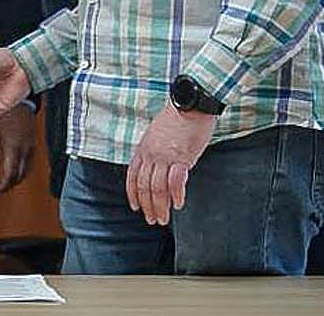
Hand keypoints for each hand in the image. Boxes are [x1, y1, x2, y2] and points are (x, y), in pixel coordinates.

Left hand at [0, 103, 35, 191]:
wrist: (20, 102)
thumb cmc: (4, 114)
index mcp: (13, 148)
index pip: (10, 174)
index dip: (4, 185)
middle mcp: (25, 150)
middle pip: (20, 175)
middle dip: (10, 184)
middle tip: (1, 188)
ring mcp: (31, 147)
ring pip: (27, 170)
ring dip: (17, 178)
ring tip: (7, 181)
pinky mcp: (33, 143)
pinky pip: (30, 162)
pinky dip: (23, 170)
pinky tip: (16, 169)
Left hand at [125, 102, 215, 225]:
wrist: (190, 104)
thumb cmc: (177, 119)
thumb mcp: (156, 135)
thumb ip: (153, 151)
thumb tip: (155, 167)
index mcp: (143, 149)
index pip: (133, 176)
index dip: (133, 194)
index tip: (136, 207)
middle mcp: (150, 154)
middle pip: (144, 186)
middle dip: (147, 206)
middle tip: (153, 219)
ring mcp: (165, 156)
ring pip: (157, 188)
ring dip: (160, 206)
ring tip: (164, 219)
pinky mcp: (182, 158)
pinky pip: (176, 181)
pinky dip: (176, 195)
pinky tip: (179, 204)